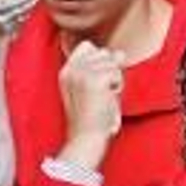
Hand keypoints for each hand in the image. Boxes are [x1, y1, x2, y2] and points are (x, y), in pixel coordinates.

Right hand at [56, 41, 124, 170]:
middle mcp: (70, 69)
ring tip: (103, 98)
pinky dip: (117, 87)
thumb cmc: (92, 118)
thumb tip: (120, 53)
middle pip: (103, 52)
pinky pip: (117, 73)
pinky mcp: (93, 80)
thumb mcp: (93, 88)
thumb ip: (103, 68)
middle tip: (100, 94)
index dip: (99, 61)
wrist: (86, 139)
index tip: (96, 83)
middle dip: (109, 70)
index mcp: (65, 71)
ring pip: (112, 62)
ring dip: (114, 80)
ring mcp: (81, 73)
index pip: (87, 46)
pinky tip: (106, 99)